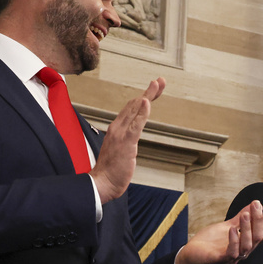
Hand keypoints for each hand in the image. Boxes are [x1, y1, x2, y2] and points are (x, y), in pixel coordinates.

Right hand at [90, 78, 165, 203]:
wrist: (101, 183)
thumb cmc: (111, 170)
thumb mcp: (121, 151)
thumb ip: (126, 141)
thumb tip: (132, 138)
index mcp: (117, 129)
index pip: (131, 109)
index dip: (144, 97)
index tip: (154, 88)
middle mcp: (117, 127)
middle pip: (135, 104)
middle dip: (149, 92)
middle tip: (161, 80)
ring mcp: (121, 133)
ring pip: (136, 110)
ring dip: (148, 95)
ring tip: (157, 84)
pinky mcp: (126, 142)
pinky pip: (136, 124)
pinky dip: (142, 112)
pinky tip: (148, 102)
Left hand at [174, 200, 262, 263]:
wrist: (192, 253)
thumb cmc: (211, 241)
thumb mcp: (227, 225)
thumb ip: (240, 218)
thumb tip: (253, 204)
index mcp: (247, 243)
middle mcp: (244, 251)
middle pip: (258, 238)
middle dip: (258, 220)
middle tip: (256, 205)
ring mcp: (233, 257)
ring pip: (247, 245)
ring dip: (247, 229)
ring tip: (245, 215)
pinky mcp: (221, 260)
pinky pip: (232, 252)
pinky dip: (233, 240)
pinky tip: (231, 228)